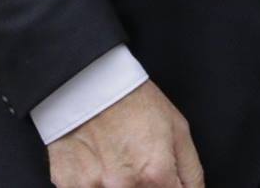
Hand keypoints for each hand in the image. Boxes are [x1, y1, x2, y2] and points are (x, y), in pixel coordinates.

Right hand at [46, 80, 203, 187]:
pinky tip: (96, 164)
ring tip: (116, 161)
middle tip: (137, 163)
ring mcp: (93, 187)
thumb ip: (191, 172)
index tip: (163, 181)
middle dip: (143, 186)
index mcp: (155, 174)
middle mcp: (124, 186)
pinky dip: (93, 184)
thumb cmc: (133, 101)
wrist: (88, 82)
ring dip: (117, 184)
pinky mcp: (68, 184)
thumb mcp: (178, 129)